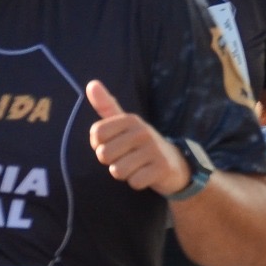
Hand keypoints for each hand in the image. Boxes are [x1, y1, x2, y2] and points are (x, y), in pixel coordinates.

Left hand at [86, 79, 188, 193]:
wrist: (174, 163)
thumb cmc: (140, 143)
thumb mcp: (124, 124)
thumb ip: (106, 106)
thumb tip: (91, 83)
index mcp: (130, 119)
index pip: (96, 134)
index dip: (99, 144)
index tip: (113, 144)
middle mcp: (142, 131)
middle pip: (104, 154)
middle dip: (111, 161)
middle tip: (126, 157)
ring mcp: (154, 150)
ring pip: (117, 171)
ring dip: (124, 173)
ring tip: (136, 166)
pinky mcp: (162, 168)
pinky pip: (134, 182)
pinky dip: (137, 182)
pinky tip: (146, 174)